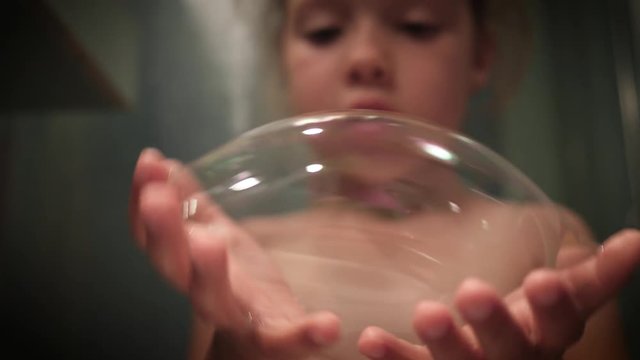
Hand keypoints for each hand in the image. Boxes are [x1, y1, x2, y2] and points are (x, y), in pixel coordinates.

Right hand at [129, 148, 340, 358]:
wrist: (256, 346)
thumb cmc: (236, 287)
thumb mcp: (215, 241)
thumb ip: (194, 208)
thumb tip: (166, 165)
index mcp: (188, 268)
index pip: (155, 237)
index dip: (144, 202)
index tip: (149, 164)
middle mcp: (204, 293)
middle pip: (176, 268)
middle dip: (164, 232)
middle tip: (157, 197)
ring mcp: (238, 319)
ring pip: (215, 300)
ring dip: (208, 272)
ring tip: (211, 241)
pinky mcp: (274, 339)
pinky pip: (286, 340)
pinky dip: (305, 334)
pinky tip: (327, 324)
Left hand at [357, 229, 639, 359]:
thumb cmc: (525, 323)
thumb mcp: (557, 299)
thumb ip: (591, 274)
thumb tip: (636, 238)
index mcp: (546, 336)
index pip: (561, 324)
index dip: (556, 305)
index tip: (543, 279)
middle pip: (510, 350)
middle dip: (495, 324)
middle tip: (473, 292)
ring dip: (443, 342)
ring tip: (426, 311)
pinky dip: (392, 355)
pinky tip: (369, 338)